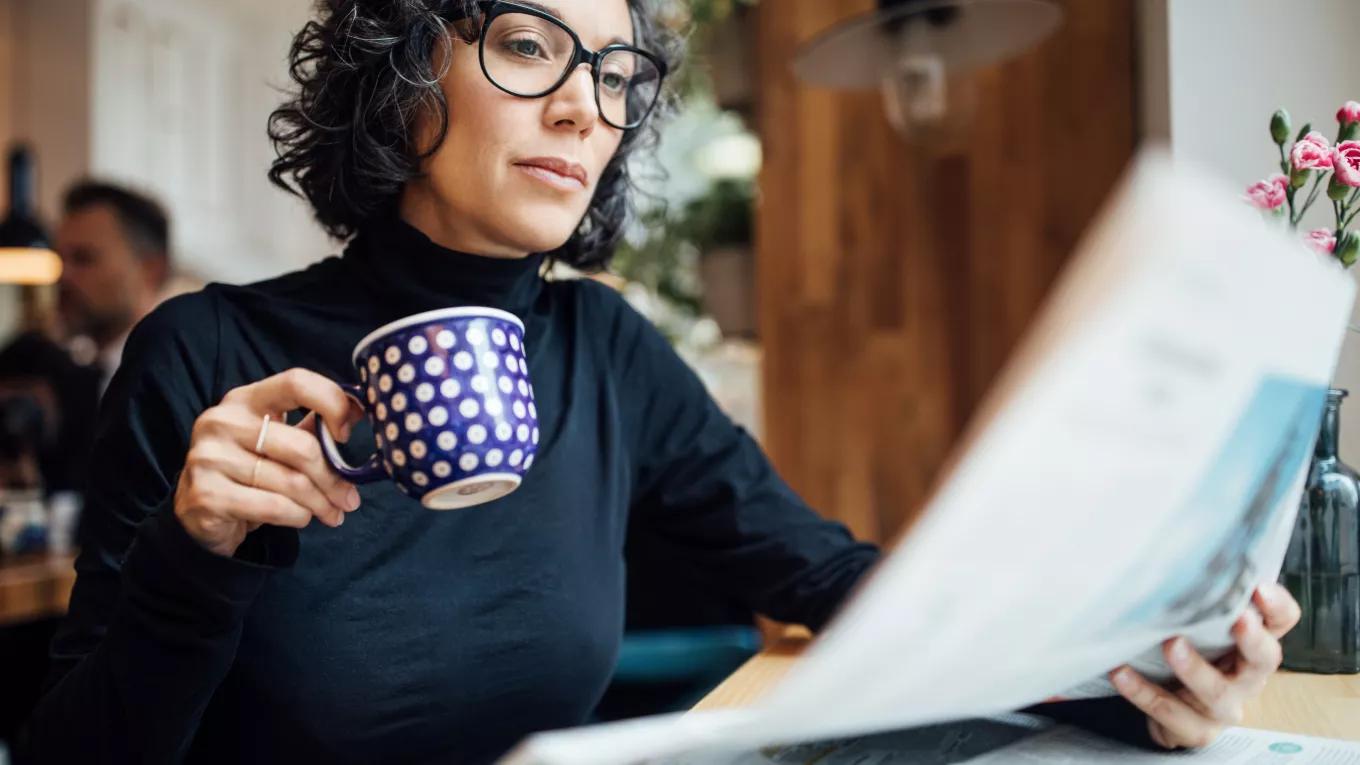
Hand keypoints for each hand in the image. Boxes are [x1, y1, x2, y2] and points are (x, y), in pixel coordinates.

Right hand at [174, 368, 364, 556]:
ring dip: (320, 503)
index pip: (296, 383)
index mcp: (244, 399)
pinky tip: (300, 518)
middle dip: (333, 478)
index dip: (332, 404)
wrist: (200, 516)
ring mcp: (210, 457)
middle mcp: (222, 421)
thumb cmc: (248, 473)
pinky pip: (274, 507)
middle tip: (349, 499)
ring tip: (332, 513)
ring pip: (292, 482)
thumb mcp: (277, 441)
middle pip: (302, 447)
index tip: (346, 433)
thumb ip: (314, 425)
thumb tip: (360, 409)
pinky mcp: (207, 494)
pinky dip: (297, 516)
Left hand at [1109, 584, 1301, 748]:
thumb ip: (1195, 594)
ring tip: (1170, 644)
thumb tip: (1169, 545)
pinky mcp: (1195, 729)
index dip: (1277, 606)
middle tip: (1239, 619)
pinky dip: (1143, 691)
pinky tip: (1120, 672)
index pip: (1281, 621)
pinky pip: (1171, 713)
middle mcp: (1246, 675)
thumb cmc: (1189, 649)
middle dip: (1253, 640)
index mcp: (1252, 642)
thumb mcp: (1197, 622)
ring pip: (1218, 694)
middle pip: (1265, 659)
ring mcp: (1223, 707)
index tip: (1259, 588)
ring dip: (1195, 669)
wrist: (1172, 707)